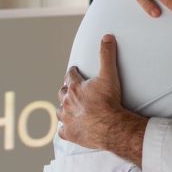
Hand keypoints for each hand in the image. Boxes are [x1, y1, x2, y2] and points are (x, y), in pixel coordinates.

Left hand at [57, 34, 146, 165]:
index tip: (73, 70)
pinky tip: (67, 128)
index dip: (72, 72)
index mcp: (75, 88)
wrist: (111, 126)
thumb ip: (107, 55)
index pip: (70, 76)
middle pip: (62, 93)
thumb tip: (107, 37)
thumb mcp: (109, 75)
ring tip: (67, 108)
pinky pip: (63, 131)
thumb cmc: (109, 101)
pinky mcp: (70, 134)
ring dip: (63, 108)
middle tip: (70, 89)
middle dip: (66, 90)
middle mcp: (67, 102)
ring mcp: (67, 119)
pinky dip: (65, 128)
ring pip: (60, 112)